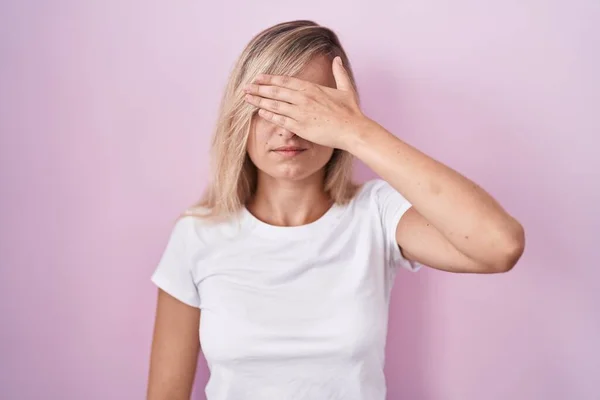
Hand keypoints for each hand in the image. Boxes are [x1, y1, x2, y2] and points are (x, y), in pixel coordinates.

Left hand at [242, 56, 369, 150]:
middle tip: (246, 87)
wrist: (352, 130)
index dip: (270, 79)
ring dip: (259, 100)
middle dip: (259, 88)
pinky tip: (260, 111)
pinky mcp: (300, 126)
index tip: (258, 78)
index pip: (285, 81)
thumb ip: (339, 73)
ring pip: (274, 104)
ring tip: (247, 98)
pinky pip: (280, 119)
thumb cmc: (350, 112)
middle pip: (276, 91)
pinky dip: (269, 114)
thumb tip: (337, 58)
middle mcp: (303, 98)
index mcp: (311, 88)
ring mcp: (300, 112)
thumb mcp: (345, 89)